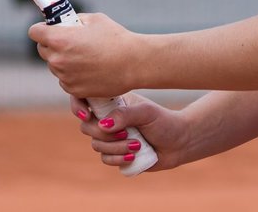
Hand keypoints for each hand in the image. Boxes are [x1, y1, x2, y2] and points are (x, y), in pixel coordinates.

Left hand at [28, 12, 141, 98]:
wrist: (134, 63)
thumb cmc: (116, 38)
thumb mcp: (93, 20)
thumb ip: (73, 21)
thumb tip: (64, 22)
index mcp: (60, 39)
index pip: (34, 32)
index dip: (40, 29)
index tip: (47, 29)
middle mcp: (58, 59)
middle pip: (42, 50)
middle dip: (51, 44)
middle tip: (69, 41)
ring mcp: (65, 77)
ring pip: (54, 66)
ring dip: (62, 60)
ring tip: (84, 55)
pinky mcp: (74, 90)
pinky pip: (65, 80)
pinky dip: (72, 75)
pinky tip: (88, 68)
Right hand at [68, 92, 188, 171]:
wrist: (180, 142)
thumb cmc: (164, 121)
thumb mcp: (146, 113)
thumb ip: (125, 115)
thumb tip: (103, 125)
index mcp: (112, 102)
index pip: (85, 99)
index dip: (78, 106)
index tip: (86, 115)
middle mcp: (108, 118)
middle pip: (87, 127)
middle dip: (104, 134)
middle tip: (126, 133)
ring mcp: (111, 137)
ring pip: (97, 145)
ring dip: (115, 148)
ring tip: (137, 145)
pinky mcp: (116, 154)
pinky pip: (105, 158)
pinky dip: (117, 159)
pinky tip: (132, 156)